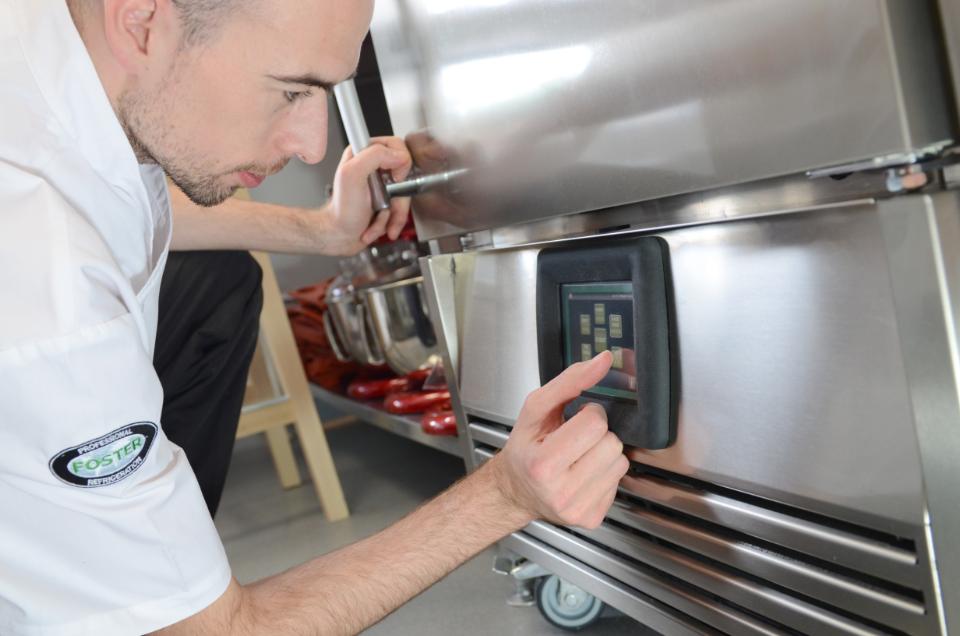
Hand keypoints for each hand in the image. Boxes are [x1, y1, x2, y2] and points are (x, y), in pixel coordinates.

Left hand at [323, 136, 413, 253]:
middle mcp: (374, 167)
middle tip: (385, 203)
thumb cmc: (342, 210)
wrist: (340, 236)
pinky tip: (377, 225)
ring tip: (378, 219)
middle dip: (397, 197)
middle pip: (405, 174)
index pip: (396, 146)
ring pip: (404, 195)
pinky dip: (391, 222)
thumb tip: (399, 155)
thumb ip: (375, 156)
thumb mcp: (353, 175)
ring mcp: (382, 185)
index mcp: (364, 153)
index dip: (400, 163)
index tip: (394, 179)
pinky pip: (401, 210)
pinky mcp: (386, 201)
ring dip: (393, 214)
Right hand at [491, 351, 629, 528]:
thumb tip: (603, 360)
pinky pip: (619, 483)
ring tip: (580, 455)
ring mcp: (577, 509)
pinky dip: (605, 473)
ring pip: (621, 463)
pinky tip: (584, 473)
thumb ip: (570, 380)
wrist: (516, 489)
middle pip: (612, 444)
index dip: (589, 414)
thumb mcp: (535, 408)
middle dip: (598, 434)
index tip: (574, 419)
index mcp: (543, 464)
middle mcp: (560, 492)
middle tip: (576, 439)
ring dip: (604, 453)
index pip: (595, 424)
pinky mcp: (591, 519)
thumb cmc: (525, 447)